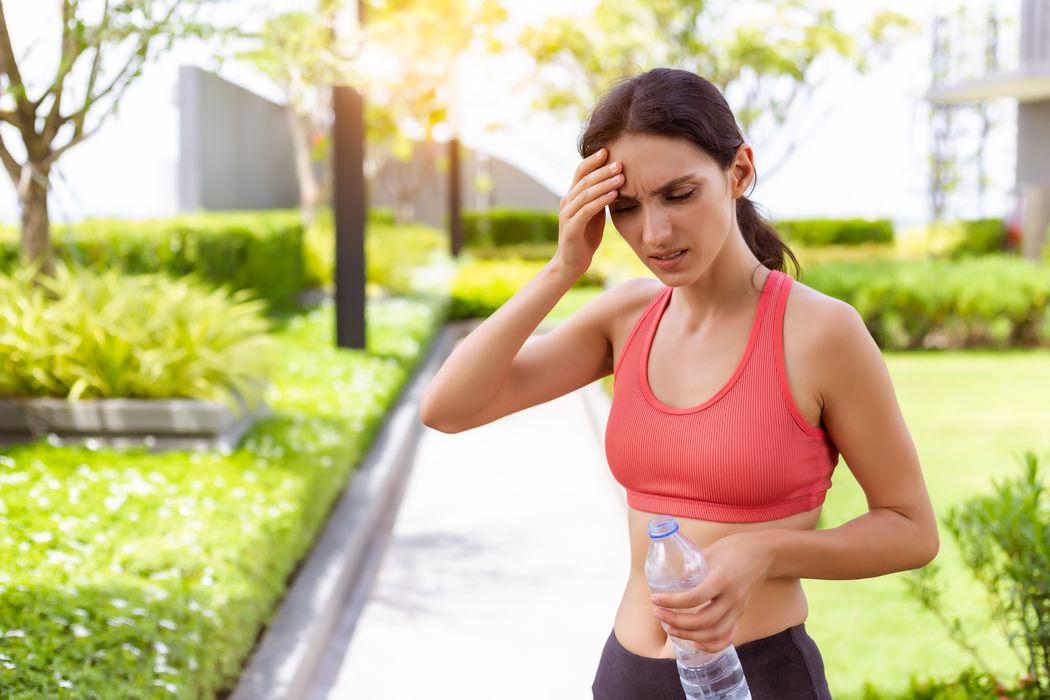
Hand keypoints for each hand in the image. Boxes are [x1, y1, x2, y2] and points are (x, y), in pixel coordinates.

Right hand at [553, 147, 622, 277]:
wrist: (572, 262)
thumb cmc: (586, 236)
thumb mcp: (594, 213)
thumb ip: (600, 197)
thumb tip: (617, 179)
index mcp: (572, 196)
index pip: (580, 172)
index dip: (593, 160)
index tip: (609, 150)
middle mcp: (566, 202)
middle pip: (584, 180)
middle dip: (603, 170)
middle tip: (620, 163)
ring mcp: (567, 215)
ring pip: (586, 193)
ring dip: (605, 184)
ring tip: (621, 177)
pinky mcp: (571, 228)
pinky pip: (587, 210)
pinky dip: (601, 201)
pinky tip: (614, 195)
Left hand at [649, 532, 773, 652]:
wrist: (765, 552)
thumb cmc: (734, 548)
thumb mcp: (710, 551)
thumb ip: (692, 566)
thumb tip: (668, 576)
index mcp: (722, 579)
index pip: (694, 597)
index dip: (672, 601)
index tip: (655, 598)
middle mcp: (732, 597)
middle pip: (703, 620)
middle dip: (676, 621)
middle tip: (658, 614)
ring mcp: (738, 608)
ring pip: (714, 632)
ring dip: (689, 635)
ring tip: (670, 629)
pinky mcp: (741, 613)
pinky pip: (728, 636)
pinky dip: (712, 645)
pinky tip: (696, 643)